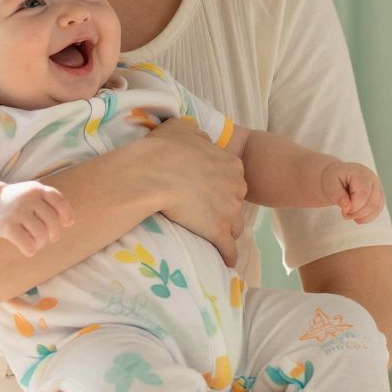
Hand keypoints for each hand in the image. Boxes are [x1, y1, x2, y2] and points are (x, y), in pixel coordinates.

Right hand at [0, 181, 73, 256]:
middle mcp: (27, 198)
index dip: (66, 214)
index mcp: (37, 189)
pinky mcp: (6, 225)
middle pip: (52, 221)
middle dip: (55, 234)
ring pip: (40, 233)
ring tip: (37, 243)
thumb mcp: (35, 196)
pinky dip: (30, 250)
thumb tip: (68, 222)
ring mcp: (16, 211)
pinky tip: (29, 251)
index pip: (58, 201)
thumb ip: (51, 205)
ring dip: (41, 243)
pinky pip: (26, 242)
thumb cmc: (21, 204)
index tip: (68, 224)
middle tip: (51, 238)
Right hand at [146, 117, 247, 265]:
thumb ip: (197, 135)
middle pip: (235, 204)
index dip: (220, 188)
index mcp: (232, 165)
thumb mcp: (183, 129)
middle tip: (204, 215)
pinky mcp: (219, 232)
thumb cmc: (166, 149)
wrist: (155, 172)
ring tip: (211, 238)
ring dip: (225, 232)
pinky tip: (223, 262)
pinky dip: (227, 256)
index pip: (232, 180)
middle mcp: (237, 188)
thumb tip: (200, 140)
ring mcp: (230, 211)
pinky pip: (229, 251)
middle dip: (223, 210)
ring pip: (235, 228)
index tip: (206, 193)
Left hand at [322, 161, 383, 223]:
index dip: (353, 207)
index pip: (362, 195)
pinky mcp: (379, 195)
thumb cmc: (334, 179)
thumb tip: (347, 206)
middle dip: (357, 213)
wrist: (339, 176)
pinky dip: (368, 217)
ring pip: (377, 207)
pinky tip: (357, 217)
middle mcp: (372, 179)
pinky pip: (378, 209)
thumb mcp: (329, 184)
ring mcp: (378, 187)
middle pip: (371, 203)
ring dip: (362, 217)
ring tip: (350, 215)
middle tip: (345, 214)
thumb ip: (336, 194)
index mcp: (360, 173)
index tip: (343, 210)